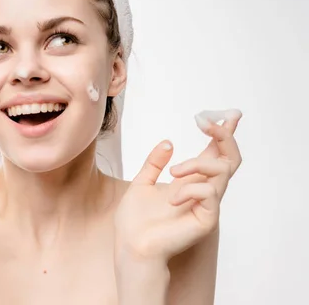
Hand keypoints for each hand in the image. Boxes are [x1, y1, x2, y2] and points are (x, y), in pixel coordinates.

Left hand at [114, 110, 242, 262]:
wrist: (131, 246)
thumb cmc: (135, 221)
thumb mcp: (141, 183)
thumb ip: (154, 163)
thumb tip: (167, 142)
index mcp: (190, 182)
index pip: (214, 153)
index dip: (222, 133)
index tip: (227, 113)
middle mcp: (203, 191)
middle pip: (230, 158)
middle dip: (223, 136)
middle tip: (208, 123)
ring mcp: (207, 205)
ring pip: (221, 170)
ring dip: (195, 164)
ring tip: (173, 172)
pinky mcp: (207, 219)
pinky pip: (209, 193)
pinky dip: (189, 189)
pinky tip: (172, 199)